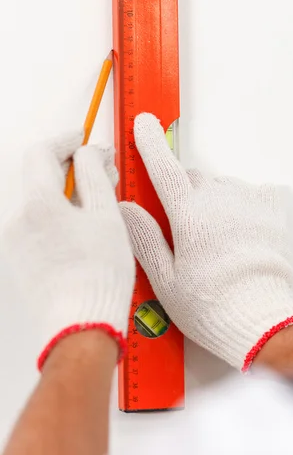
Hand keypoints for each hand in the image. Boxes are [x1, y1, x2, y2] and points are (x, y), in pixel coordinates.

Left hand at [1, 132, 133, 369]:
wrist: (80, 325)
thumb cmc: (98, 276)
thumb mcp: (106, 215)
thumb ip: (95, 174)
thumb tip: (91, 152)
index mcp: (37, 205)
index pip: (43, 153)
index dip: (65, 140)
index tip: (83, 139)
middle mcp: (18, 221)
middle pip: (41, 177)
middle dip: (71, 166)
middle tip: (100, 168)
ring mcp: (15, 242)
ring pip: (40, 201)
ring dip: (66, 192)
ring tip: (97, 201)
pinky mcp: (20, 260)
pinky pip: (37, 224)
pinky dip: (57, 215)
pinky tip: (82, 226)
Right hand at [120, 114, 292, 370]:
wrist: (261, 321)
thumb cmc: (209, 305)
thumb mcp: (166, 279)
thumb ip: (144, 238)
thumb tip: (125, 207)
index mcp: (189, 213)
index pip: (164, 168)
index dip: (151, 144)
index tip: (144, 123)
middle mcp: (219, 198)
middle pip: (192, 178)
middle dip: (182, 193)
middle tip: (184, 229)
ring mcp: (248, 201)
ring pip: (221, 185)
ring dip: (213, 200)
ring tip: (217, 238)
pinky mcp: (272, 210)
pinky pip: (254, 191)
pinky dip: (244, 202)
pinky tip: (243, 226)